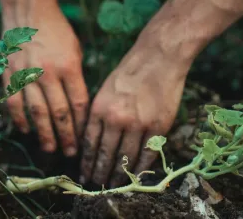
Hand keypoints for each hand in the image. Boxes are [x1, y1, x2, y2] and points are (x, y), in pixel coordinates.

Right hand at [2, 6, 88, 156]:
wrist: (29, 12)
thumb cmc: (57, 31)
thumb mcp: (75, 50)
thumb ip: (76, 77)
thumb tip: (78, 106)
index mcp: (69, 66)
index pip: (78, 103)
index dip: (82, 124)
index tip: (84, 138)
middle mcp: (48, 73)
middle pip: (59, 112)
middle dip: (66, 136)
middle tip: (70, 153)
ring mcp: (27, 74)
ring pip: (37, 112)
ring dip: (44, 134)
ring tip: (50, 149)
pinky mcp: (10, 74)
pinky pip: (14, 102)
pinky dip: (20, 119)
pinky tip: (26, 131)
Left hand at [79, 37, 189, 186]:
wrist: (158, 57)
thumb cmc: (129, 72)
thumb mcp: (104, 90)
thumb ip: (98, 115)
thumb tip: (92, 141)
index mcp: (99, 109)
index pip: (90, 144)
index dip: (87, 163)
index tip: (84, 174)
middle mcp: (116, 119)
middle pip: (105, 155)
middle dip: (99, 173)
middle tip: (97, 185)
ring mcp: (138, 124)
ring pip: (125, 159)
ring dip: (118, 175)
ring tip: (113, 185)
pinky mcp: (158, 127)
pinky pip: (147, 154)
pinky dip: (140, 168)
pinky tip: (135, 176)